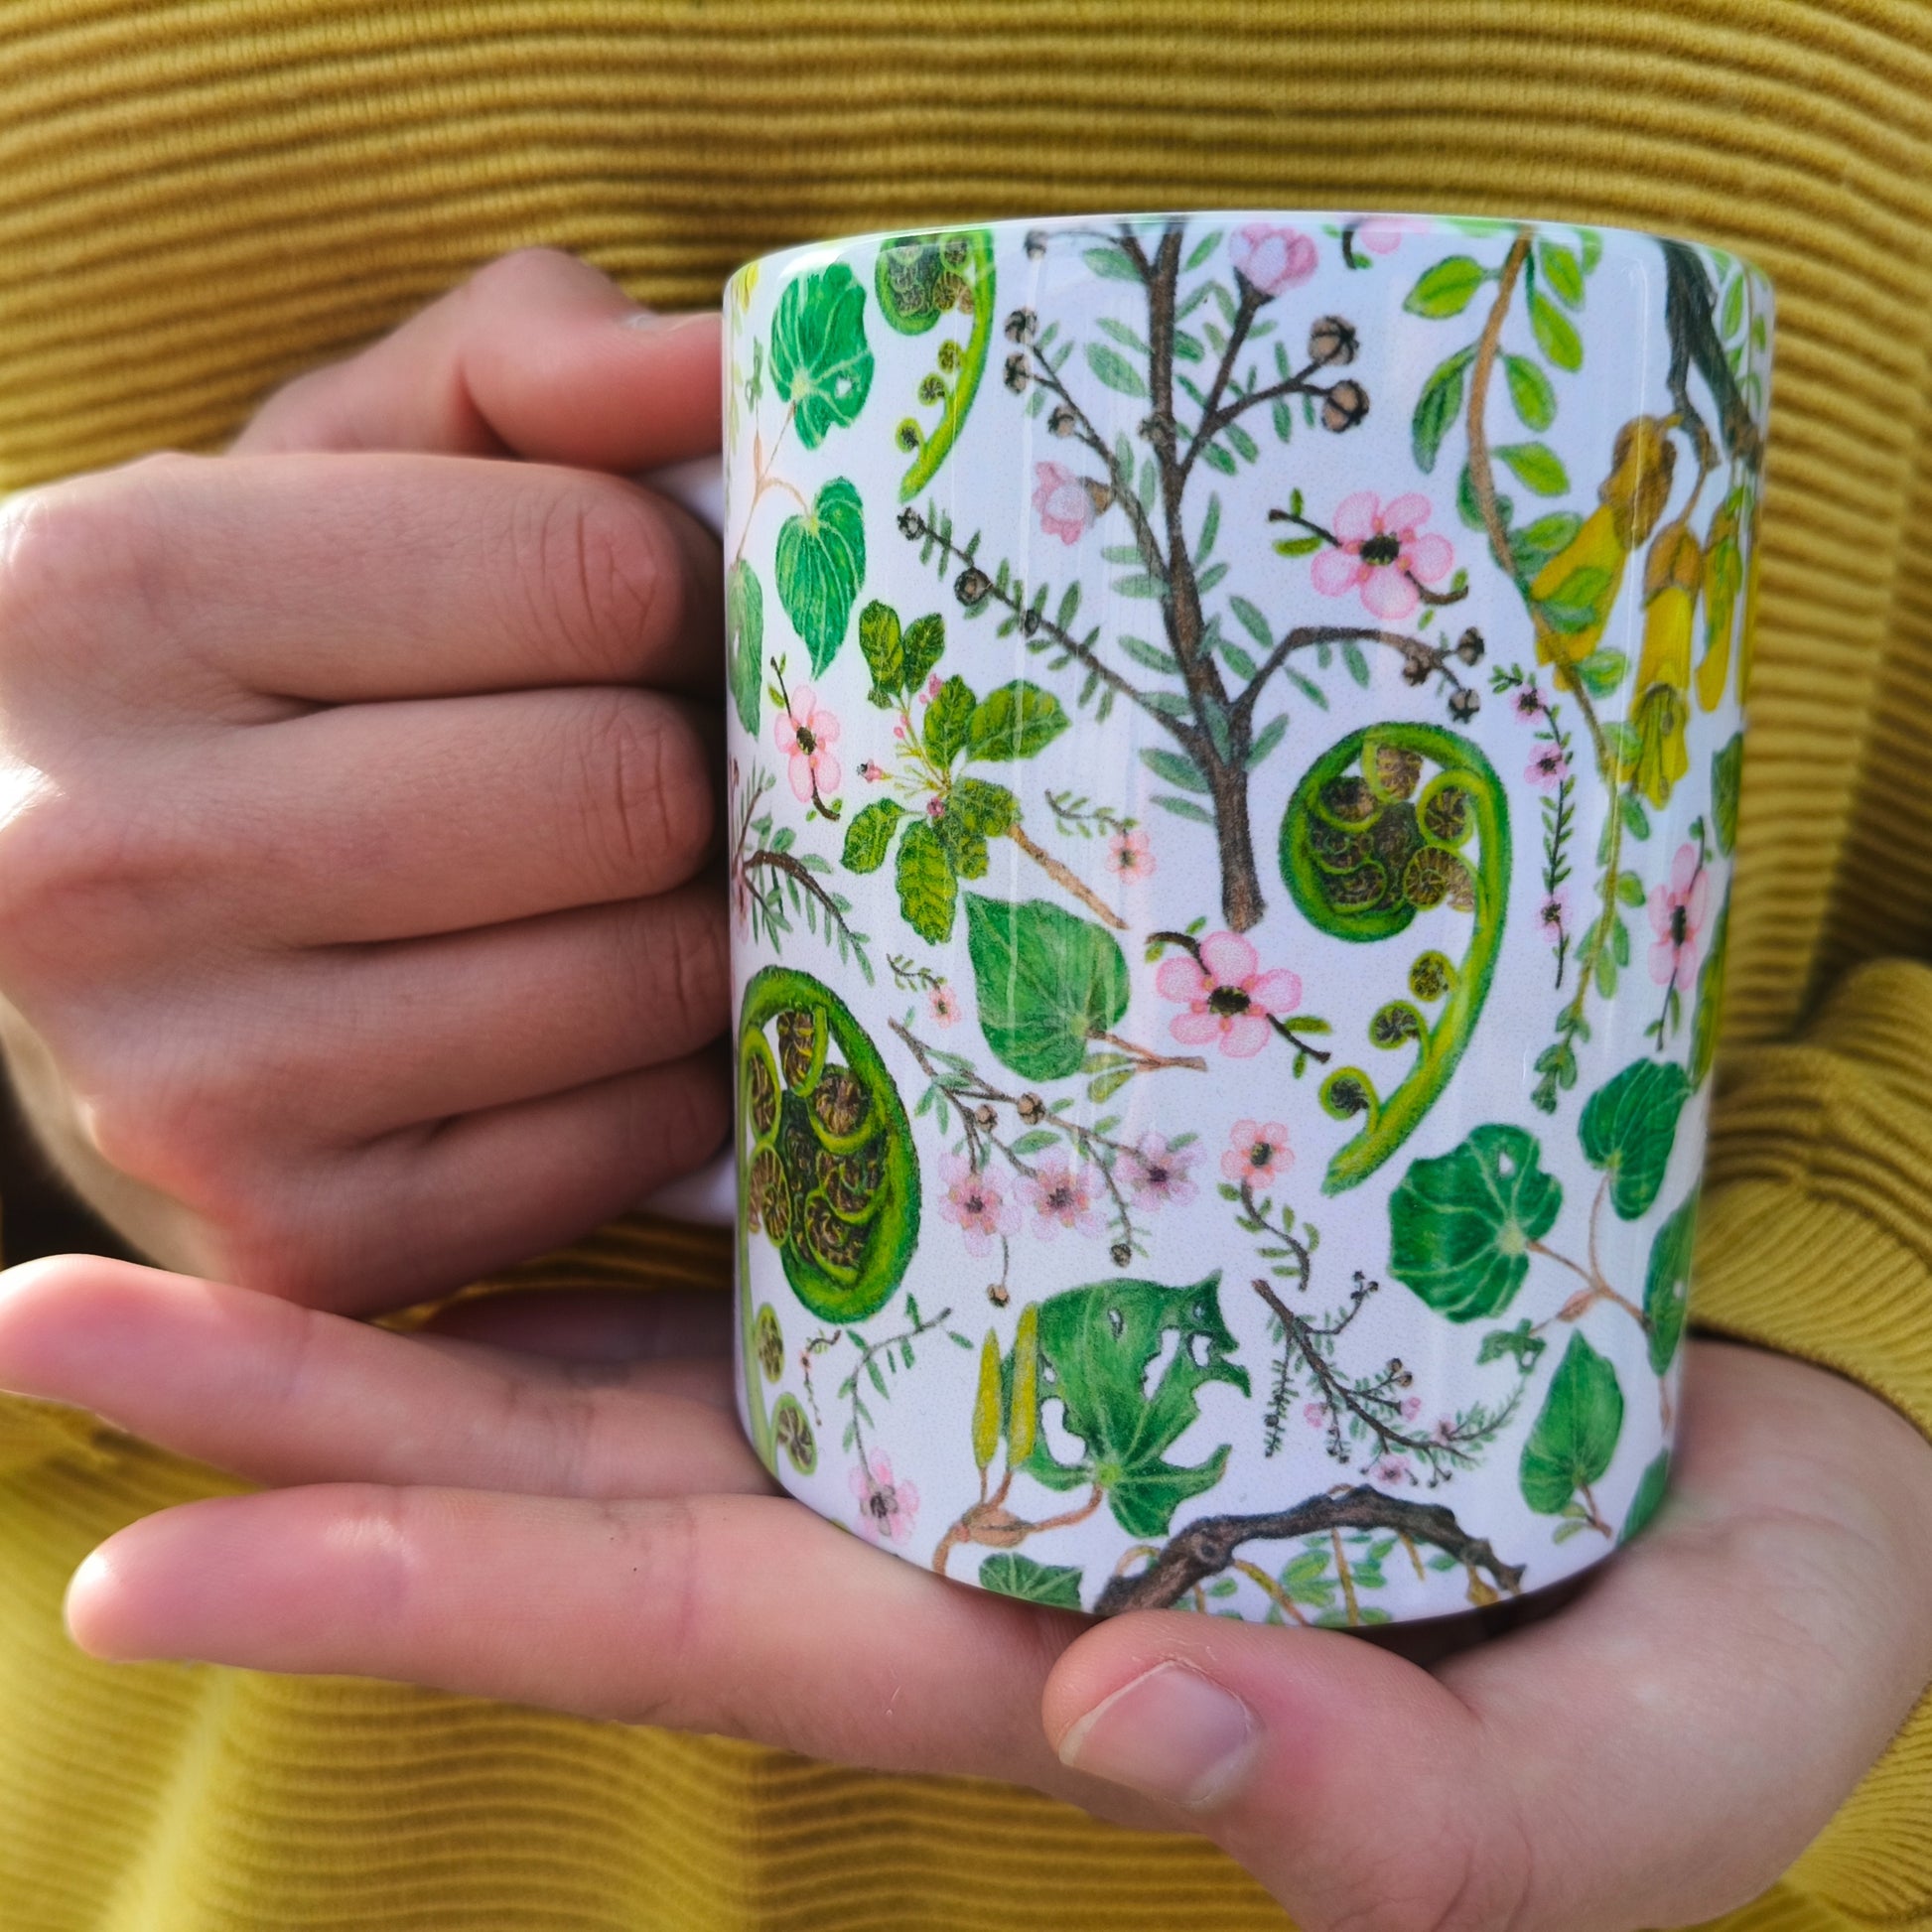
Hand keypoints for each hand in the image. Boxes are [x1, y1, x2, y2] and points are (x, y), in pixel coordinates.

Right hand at [0, 249, 730, 1309]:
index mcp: (111, 591)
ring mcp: (189, 1081)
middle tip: (651, 765)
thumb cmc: (239, 672)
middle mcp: (103, 850)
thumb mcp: (331, 466)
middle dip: (690, 768)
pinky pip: (630, 1145)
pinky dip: (664, 1078)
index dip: (676, 589)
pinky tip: (589, 1020)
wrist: (51, 926)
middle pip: (630, 792)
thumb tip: (737, 363)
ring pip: (654, 979)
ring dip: (698, 925)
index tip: (642, 618)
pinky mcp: (300, 1241)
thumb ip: (524, 371)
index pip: (593, 572)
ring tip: (619, 889)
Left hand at [3, 1257, 1928, 1930]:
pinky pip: (783, 1166)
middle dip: (317, 1405)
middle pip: (586, 1464)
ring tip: (155, 1157)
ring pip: (643, 1307)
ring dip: (409, 1249)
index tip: (146, 1533)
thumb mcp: (1679, 1739)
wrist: (1803, 1369)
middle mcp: (968, 1488)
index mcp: (1051, 1624)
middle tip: (38, 1315)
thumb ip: (1450, 1826)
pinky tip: (485, 1025)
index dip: (424, 1582)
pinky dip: (618, 1120)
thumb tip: (1146, 1728)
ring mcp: (990, 1332)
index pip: (687, 1616)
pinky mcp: (1046, 1197)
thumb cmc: (1763, 1572)